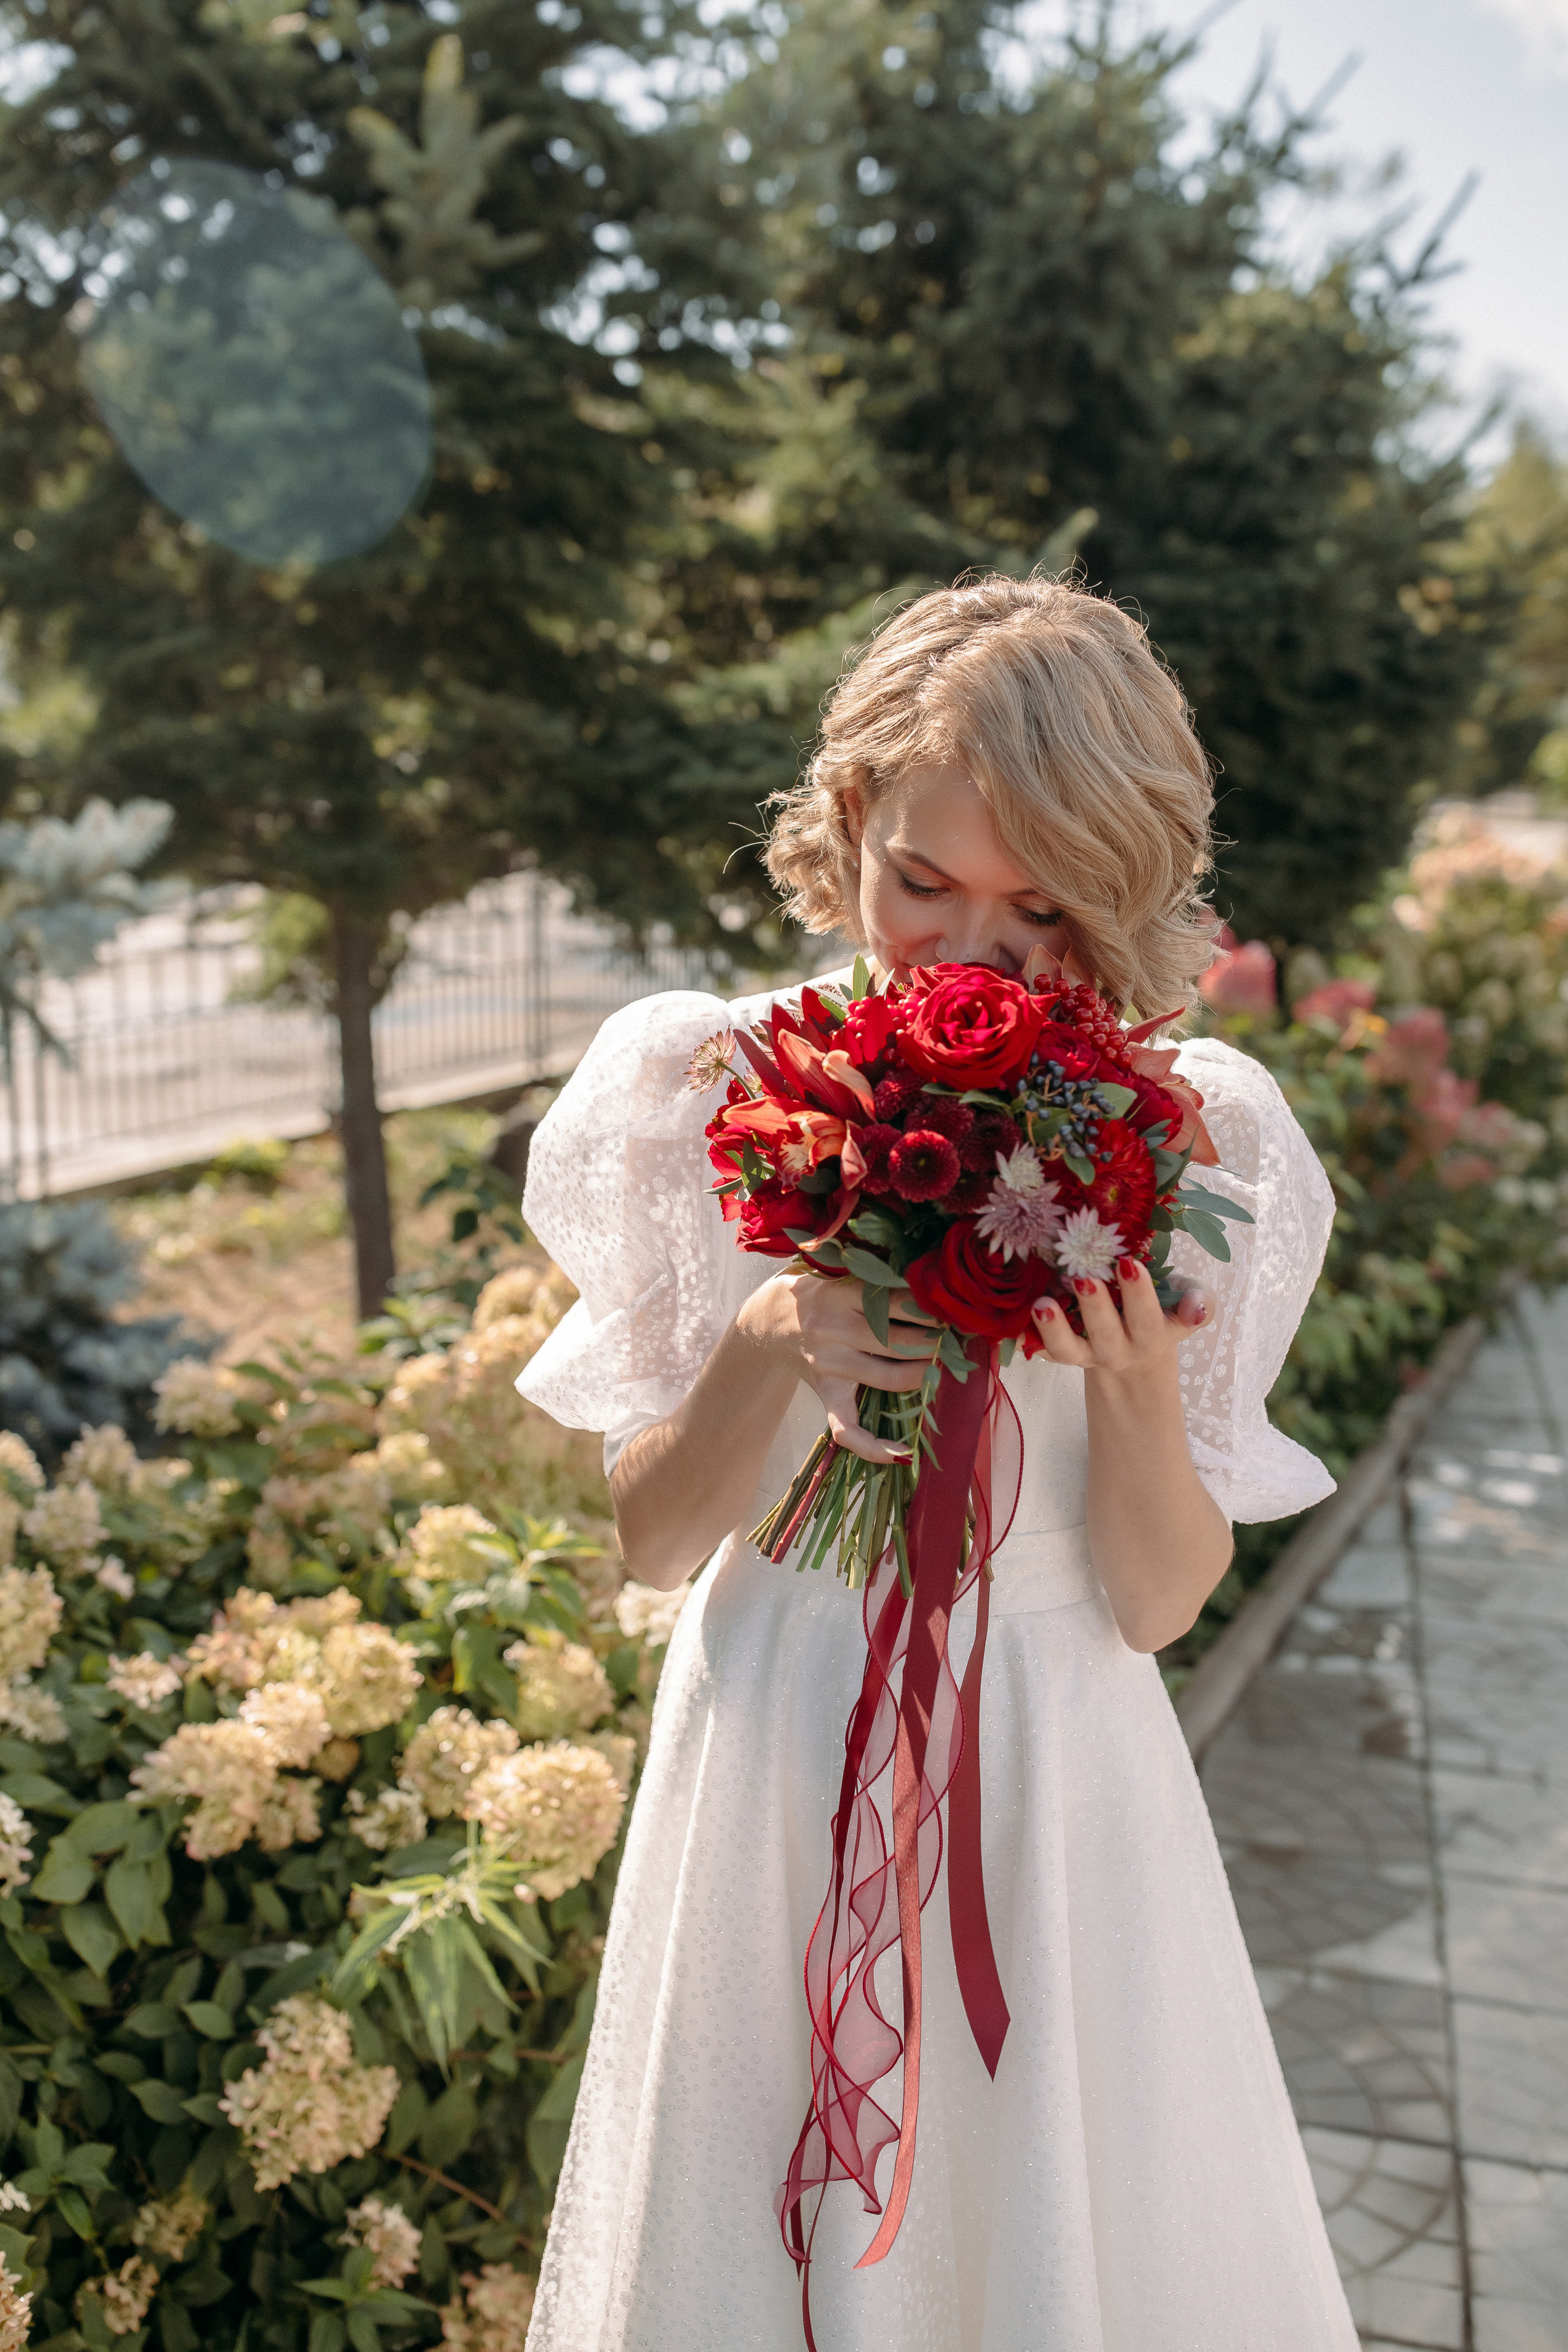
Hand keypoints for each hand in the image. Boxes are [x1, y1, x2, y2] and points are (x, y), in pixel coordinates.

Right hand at [736, 1271, 935, 1463]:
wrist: (767, 1321)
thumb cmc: (814, 1288)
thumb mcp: (832, 1265)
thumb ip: (868, 1262)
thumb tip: (919, 1258)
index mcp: (837, 1295)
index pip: (893, 1301)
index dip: (928, 1306)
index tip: (950, 1307)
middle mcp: (833, 1332)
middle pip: (897, 1340)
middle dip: (935, 1340)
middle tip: (957, 1336)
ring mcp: (829, 1368)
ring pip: (886, 1378)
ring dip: (923, 1374)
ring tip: (946, 1366)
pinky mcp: (826, 1395)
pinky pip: (847, 1429)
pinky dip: (873, 1447)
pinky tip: (903, 1454)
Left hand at [1029, 1259, 1211, 1380]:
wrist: (1135, 1356)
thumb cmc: (1161, 1316)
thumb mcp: (1184, 1308)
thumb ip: (1198, 1302)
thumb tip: (1198, 1303)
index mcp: (1152, 1336)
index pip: (1147, 1318)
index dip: (1139, 1294)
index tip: (1128, 1262)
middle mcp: (1117, 1349)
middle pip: (1106, 1334)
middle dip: (1095, 1306)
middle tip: (1083, 1277)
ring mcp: (1084, 1354)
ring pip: (1068, 1350)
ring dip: (1053, 1329)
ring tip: (1041, 1303)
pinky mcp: (1059, 1353)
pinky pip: (1039, 1351)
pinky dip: (1024, 1339)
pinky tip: (1010, 1321)